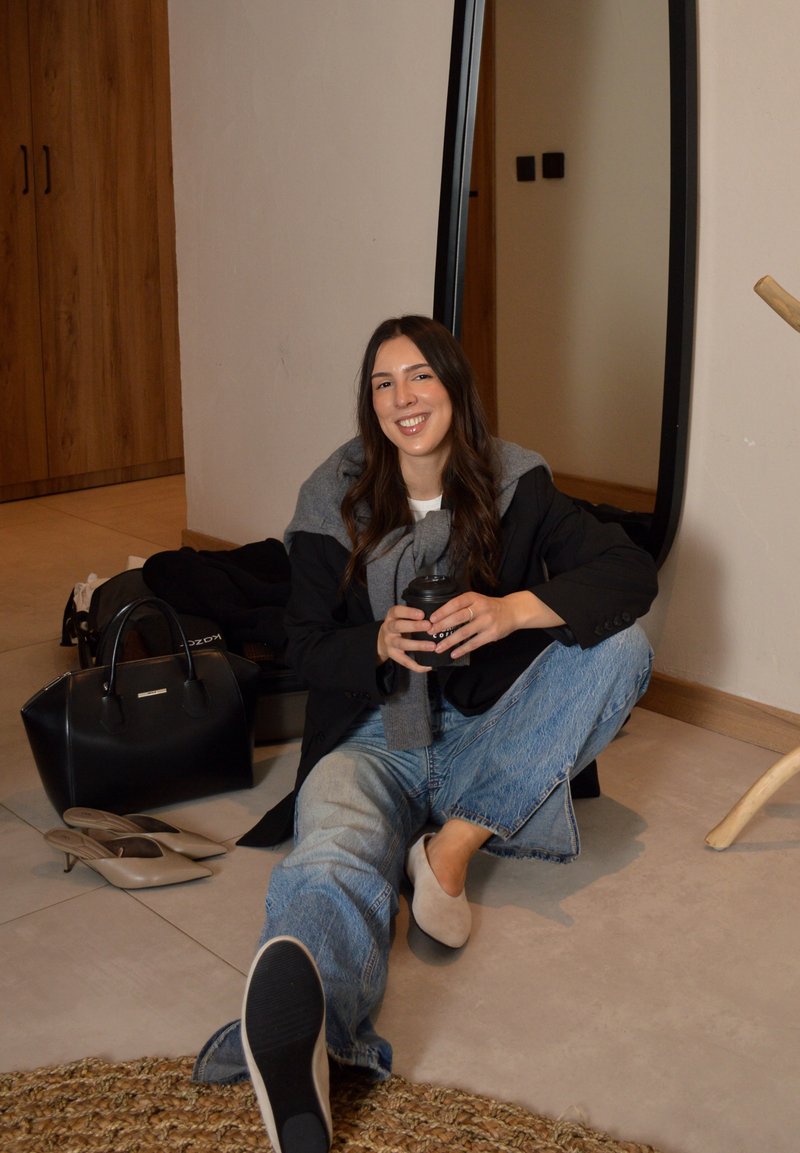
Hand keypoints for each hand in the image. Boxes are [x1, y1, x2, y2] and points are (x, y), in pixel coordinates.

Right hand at [377, 604, 433, 672]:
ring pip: (402, 644)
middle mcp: (388, 628)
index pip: (397, 611)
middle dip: (414, 626)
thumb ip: (413, 615)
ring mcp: (390, 642)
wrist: (381, 640)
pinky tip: (427, 665)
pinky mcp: (393, 655)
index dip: (409, 612)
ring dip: (418, 645)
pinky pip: (404, 661)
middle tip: (429, 626)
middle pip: (398, 626)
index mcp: (392, 616)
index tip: (422, 614)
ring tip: (432, 646)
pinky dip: (416, 665)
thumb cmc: (398, 625)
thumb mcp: (400, 616)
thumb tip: (436, 614)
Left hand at [429, 591, 565, 659]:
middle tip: (430, 633)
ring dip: (449, 641)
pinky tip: (453, 653)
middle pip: (458, 617)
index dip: (442, 611)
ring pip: (465, 632)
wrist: (512, 612)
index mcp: (474, 598)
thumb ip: (462, 607)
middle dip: (442, 626)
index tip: (431, 619)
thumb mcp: (476, 600)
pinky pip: (474, 643)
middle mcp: (481, 608)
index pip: (456, 603)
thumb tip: (439, 618)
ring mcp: (487, 622)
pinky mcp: (492, 634)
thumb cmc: (489, 607)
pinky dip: (462, 649)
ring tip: (438, 648)